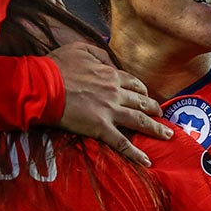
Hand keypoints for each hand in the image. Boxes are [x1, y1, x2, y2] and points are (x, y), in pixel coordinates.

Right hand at [48, 42, 167, 165]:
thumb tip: (109, 60)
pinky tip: (147, 161)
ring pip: (139, 120)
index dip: (142, 91)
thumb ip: (98, 52)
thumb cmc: (57, 67)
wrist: (43, 86)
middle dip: (154, 108)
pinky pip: (122, 143)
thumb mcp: (79, 49)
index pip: (134, 83)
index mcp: (110, 74)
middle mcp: (115, 92)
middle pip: (142, 101)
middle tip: (162, 114)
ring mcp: (110, 111)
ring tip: (167, 135)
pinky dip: (136, 154)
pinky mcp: (100, 128)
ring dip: (155, 129)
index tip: (146, 96)